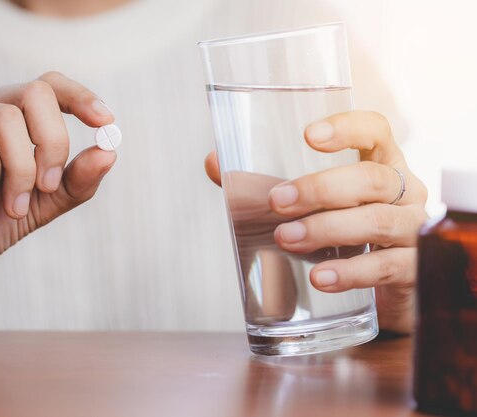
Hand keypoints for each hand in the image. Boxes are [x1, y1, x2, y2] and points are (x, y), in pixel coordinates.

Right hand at [0, 72, 115, 324]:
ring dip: (20, 170)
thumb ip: (76, 180)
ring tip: (13, 205)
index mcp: (12, 117)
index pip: (49, 85)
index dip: (81, 97)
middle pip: (35, 93)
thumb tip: (109, 151)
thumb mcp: (44, 205)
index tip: (105, 123)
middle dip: (53, 144)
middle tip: (47, 187)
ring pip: (5, 117)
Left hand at [205, 111, 427, 333]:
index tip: (309, 136)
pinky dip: (351, 271)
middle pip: (371, 178)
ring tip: (288, 238)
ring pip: (378, 220)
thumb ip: (263, 186)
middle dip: (320, 189)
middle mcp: (404, 192)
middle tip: (277, 203)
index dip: (347, 128)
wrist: (381, 293)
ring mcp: (413, 231)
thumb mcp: (308, 207)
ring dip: (328, 229)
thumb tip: (214, 163)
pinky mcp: (413, 270)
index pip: (376, 131)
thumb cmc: (342, 236)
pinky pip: (387, 267)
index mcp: (380, 164)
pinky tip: (321, 277)